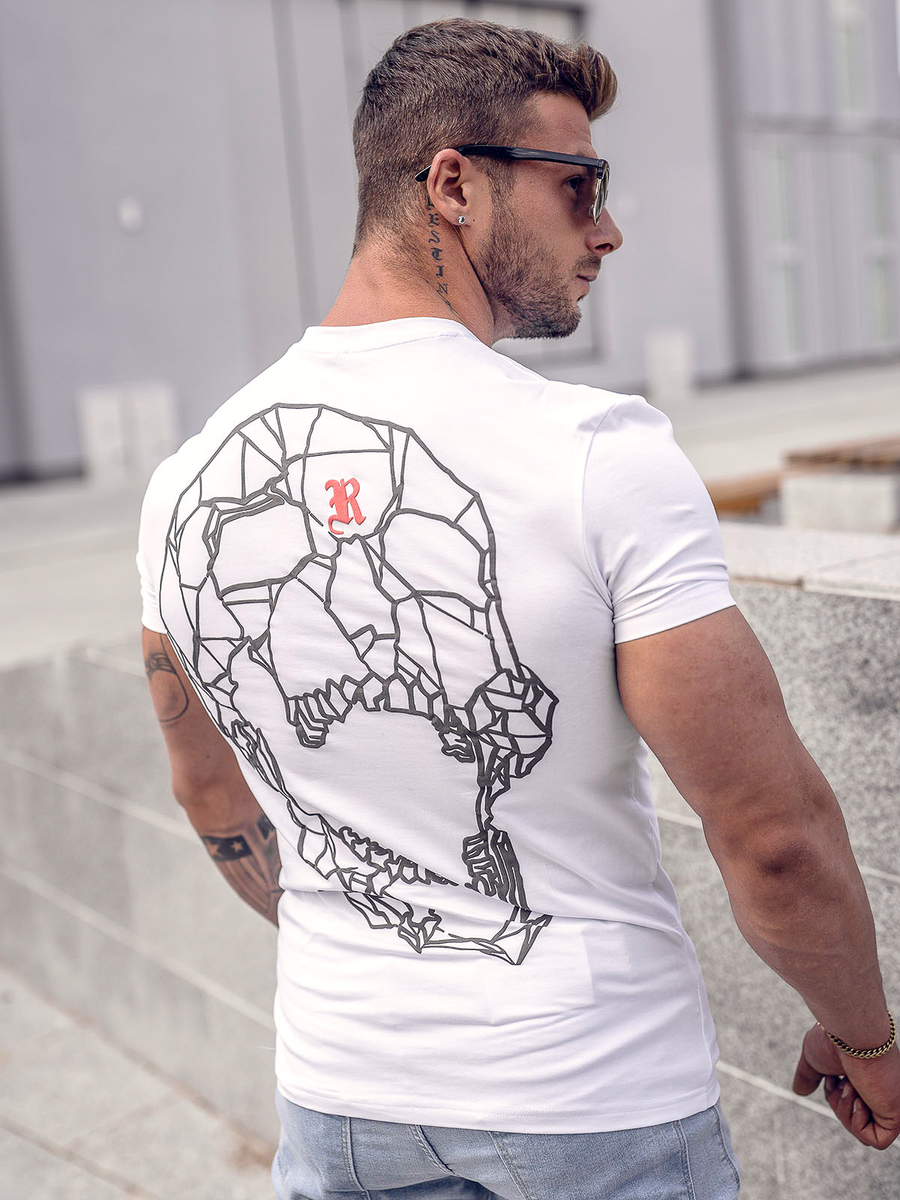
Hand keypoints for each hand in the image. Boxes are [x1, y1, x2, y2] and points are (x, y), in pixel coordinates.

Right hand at [793, 1023, 899, 1148]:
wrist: (850, 1035)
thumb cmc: (833, 1040)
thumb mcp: (815, 1060)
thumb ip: (809, 1076)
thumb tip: (799, 1091)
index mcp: (868, 1080)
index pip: (851, 1105)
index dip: (835, 1098)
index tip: (832, 1078)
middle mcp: (881, 1093)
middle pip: (854, 1120)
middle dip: (838, 1105)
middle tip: (840, 1083)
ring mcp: (890, 1105)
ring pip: (863, 1132)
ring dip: (845, 1114)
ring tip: (849, 1086)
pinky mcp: (897, 1116)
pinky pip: (876, 1141)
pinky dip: (858, 1125)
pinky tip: (857, 1100)